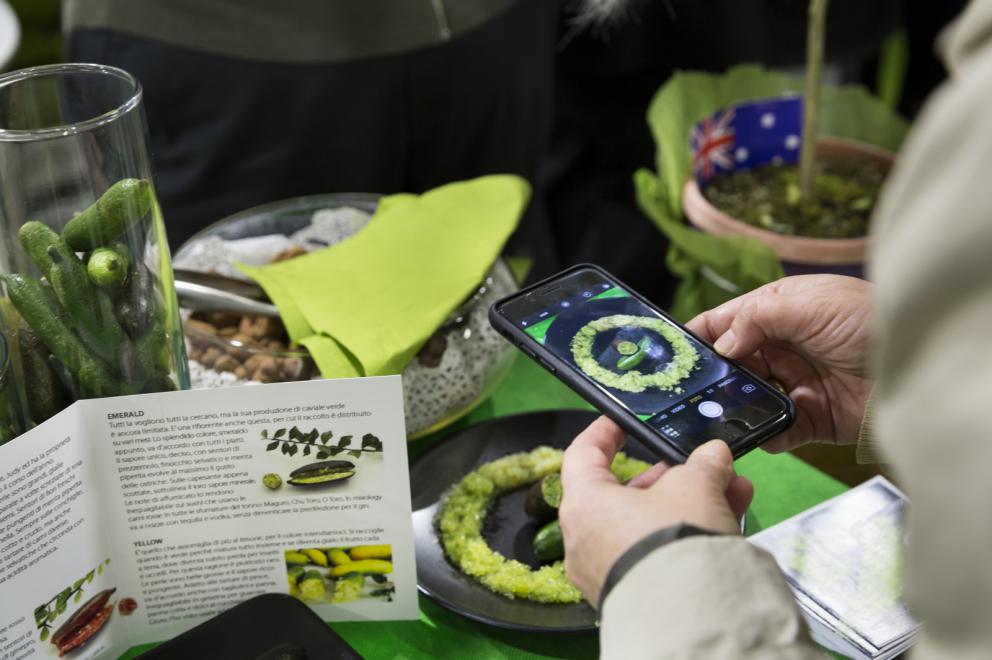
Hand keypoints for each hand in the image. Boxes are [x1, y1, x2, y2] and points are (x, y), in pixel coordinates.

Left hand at [559, 417, 752, 605]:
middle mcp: (587, 539)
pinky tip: (730, 519)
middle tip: (701, 465)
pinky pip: (660, 552)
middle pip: (626, 493)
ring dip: (692, 502)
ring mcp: (609, 571)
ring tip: (732, 490)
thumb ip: (703, 465)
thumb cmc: (675, 541)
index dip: (604, 433)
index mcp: (584, 504)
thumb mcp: (695, 486)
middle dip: (673, 476)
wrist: (694, 615)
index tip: (621, 421)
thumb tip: (713, 456)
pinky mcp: (635, 593)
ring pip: (650, 523)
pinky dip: (689, 533)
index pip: (582, 455)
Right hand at [687, 275, 872, 451]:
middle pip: (731, 363)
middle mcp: (783, 348)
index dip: (698, 335)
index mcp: (779, 312)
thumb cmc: (869, 323)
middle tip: (685, 389)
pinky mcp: (809, 419)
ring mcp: (794, 384)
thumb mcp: (809, 304)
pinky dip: (760, 435)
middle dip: (710, 375)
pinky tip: (749, 435)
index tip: (671, 352)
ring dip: (730, 405)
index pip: (727, 321)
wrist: (918, 369)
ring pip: (746, 397)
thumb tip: (721, 343)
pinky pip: (774, 430)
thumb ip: (757, 318)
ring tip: (710, 413)